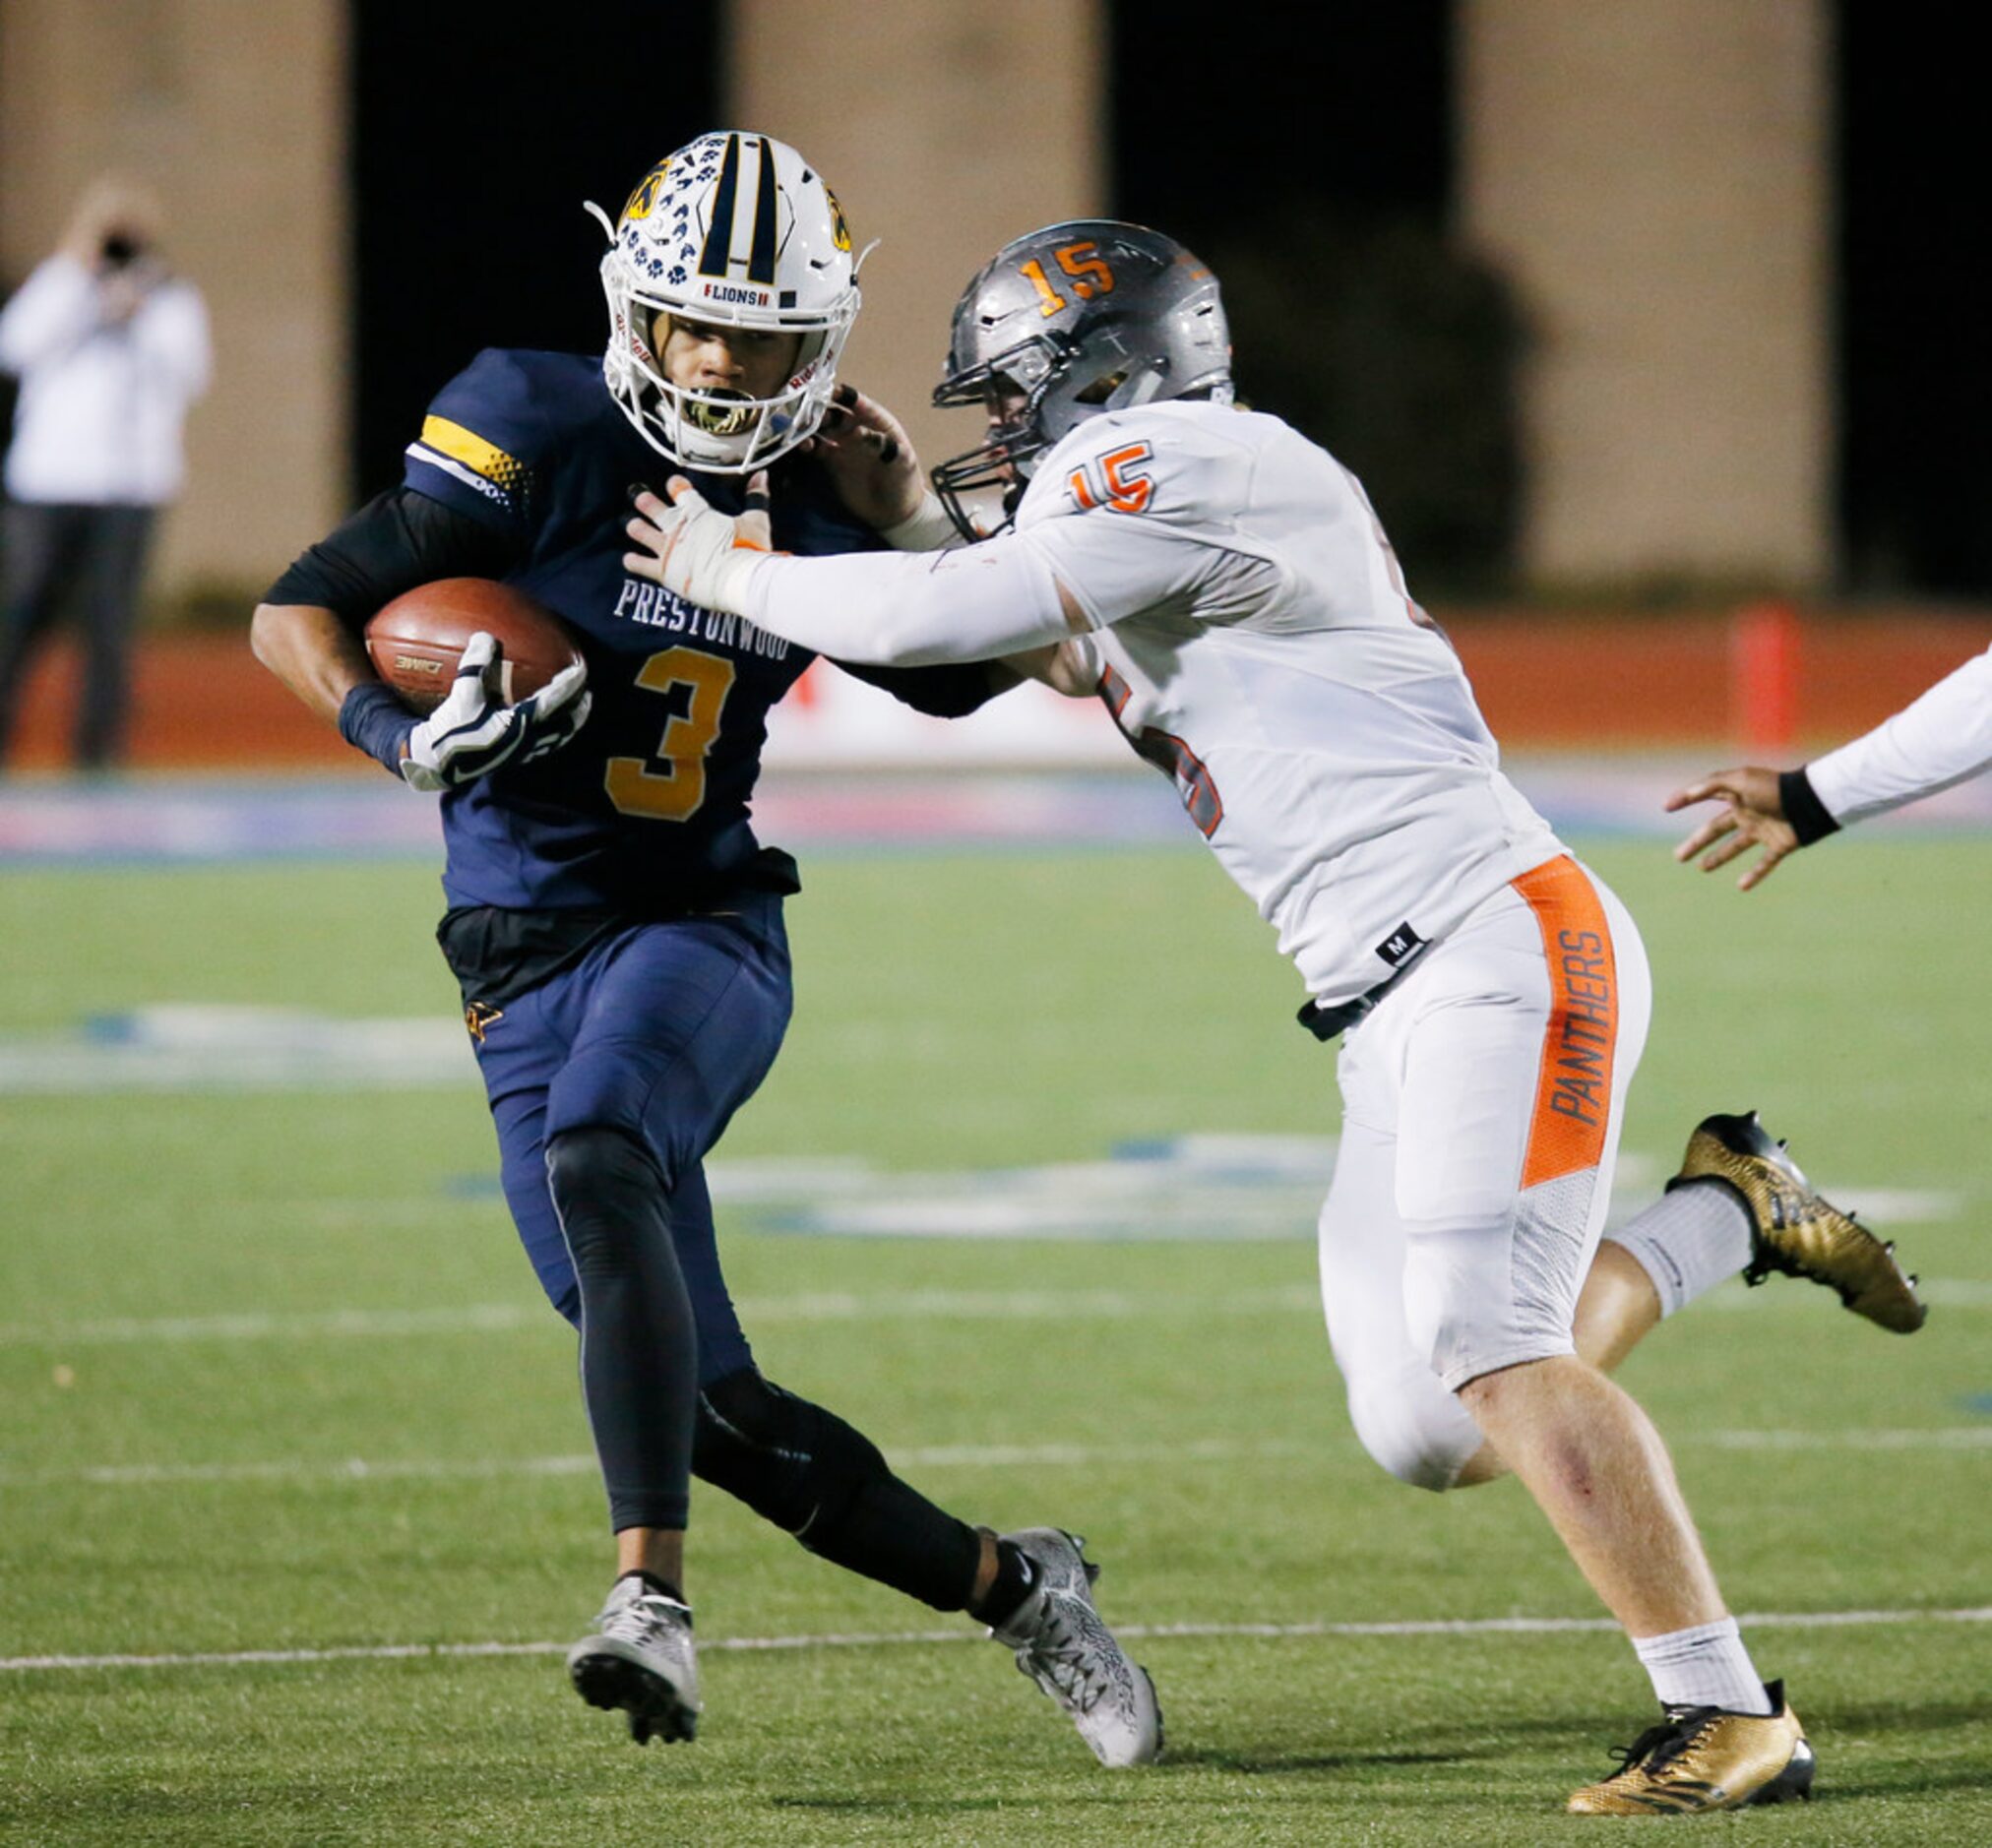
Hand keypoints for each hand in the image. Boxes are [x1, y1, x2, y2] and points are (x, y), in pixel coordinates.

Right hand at [401, 632, 590, 791]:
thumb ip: (476, 664)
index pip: (555, 700)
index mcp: (521, 725)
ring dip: (570, 724)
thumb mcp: (463, 693)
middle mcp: (527, 741)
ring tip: (576, 712)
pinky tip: (547, 727)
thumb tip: (485, 636)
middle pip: (566, 726)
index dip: (571, 683)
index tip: (582, 668)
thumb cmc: (450, 730)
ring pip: (557, 739)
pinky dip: (552, 734)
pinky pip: (542, 747)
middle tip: (588, 694)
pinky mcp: (513, 760)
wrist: (438, 764)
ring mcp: (522, 754)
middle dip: (580, 709)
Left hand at [624, 476, 772, 614]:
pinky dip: (633, 560)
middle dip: (645, 501)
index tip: (674, 484)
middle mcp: (677, 527)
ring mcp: (667, 548)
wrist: (739, 580)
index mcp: (698, 512)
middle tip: (639, 497)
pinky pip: (639, 563)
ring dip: (635, 527)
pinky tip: (629, 559)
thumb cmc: (750, 550)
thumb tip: (762, 475)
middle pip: (652, 507)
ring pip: (640, 531)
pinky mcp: (662, 571)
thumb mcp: (757, 521)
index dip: (675, 485)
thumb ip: (756, 497)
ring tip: (632, 525)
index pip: (679, 489)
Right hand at [803, 383, 925, 530]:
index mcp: (878, 423)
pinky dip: (809, 445)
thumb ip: (882, 444)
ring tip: (801, 429)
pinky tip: (803, 445)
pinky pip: (817, 448)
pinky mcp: (833, 462)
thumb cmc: (904, 481)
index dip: (847, 397)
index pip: (861, 405)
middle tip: (809, 411)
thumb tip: (857, 431)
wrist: (895, 512)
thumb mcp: (902, 461)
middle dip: (822, 410)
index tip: (833, 391)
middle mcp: (857, 429)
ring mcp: (844, 445)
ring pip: (823, 429)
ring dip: (812, 426)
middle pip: (837, 414)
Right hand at [1664, 765, 1795, 889]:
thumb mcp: (1738, 780)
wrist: (1811, 801)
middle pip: (1715, 830)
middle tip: (1678, 857)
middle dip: (1696, 842)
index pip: (1706, 797)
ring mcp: (1763, 831)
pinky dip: (1755, 875)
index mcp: (1737, 795)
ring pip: (1735, 847)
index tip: (1666, 807)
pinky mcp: (1779, 845)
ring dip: (1718, 858)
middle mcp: (1747, 813)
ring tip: (1702, 868)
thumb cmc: (1774, 788)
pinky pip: (1765, 862)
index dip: (1686, 799)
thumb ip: (1710, 785)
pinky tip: (1741, 887)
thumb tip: (1685, 794)